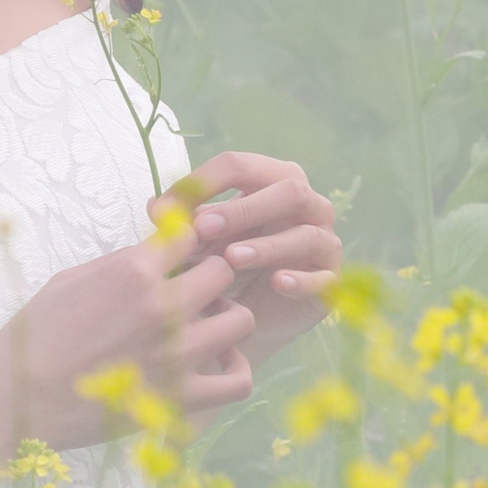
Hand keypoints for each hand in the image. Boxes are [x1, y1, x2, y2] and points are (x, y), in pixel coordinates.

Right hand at [0, 234, 255, 448]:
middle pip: (223, 271)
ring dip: (227, 318)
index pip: (189, 234)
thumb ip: (121, 263)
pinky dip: (235, 371)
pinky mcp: (181, 398)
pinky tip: (218, 366)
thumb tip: (155, 252)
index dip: (187, 242)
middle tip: (195, 291)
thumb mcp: (71, 280)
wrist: (15, 400)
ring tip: (208, 327)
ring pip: (241, 320)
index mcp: (133, 271)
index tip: (178, 257)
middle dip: (211, 275)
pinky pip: (238, 381)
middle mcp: (164, 307)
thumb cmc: (34, 337)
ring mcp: (177, 354)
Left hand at [163, 151, 340, 369]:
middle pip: (288, 190)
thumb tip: (156, 208)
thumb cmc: (224, 269)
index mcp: (273, 181)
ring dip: (267, 245)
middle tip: (203, 228)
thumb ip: (182, 224)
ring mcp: (324, 241)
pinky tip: (276, 283)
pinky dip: (300, 279)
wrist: (245, 321)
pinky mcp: (331, 280)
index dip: (204, 183)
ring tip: (231, 259)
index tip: (167, 209)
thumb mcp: (199, 243)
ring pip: (305, 233)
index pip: (242, 166)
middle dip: (243, 207)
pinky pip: (323, 277)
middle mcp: (308, 205)